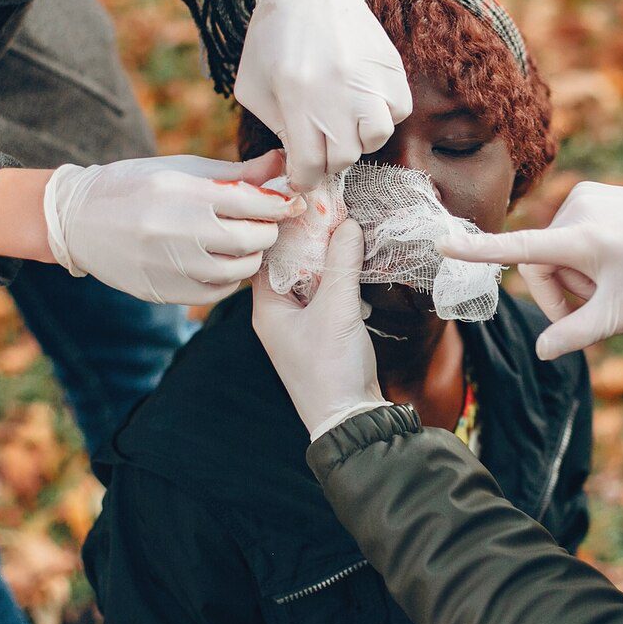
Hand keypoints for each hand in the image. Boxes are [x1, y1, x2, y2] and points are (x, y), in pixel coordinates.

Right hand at [44, 151, 302, 304]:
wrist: (76, 221)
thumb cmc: (135, 186)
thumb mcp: (181, 169)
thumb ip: (235, 172)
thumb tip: (281, 164)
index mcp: (184, 193)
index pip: (253, 201)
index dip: (280, 203)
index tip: (289, 202)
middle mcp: (178, 232)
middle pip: (253, 239)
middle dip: (268, 231)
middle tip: (266, 224)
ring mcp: (171, 266)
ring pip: (239, 271)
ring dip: (251, 258)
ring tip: (244, 243)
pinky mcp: (164, 292)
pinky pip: (216, 292)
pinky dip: (228, 279)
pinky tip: (221, 263)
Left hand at [234, 0, 411, 190]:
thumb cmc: (273, 39)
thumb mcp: (254, 86)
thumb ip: (275, 128)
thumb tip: (297, 161)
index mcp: (297, 98)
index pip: (310, 166)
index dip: (304, 178)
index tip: (302, 174)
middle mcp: (338, 93)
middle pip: (343, 157)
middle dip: (328, 157)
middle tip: (320, 142)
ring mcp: (370, 81)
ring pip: (376, 138)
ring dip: (358, 137)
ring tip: (344, 120)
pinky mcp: (393, 69)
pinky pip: (397, 112)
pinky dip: (382, 113)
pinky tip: (363, 99)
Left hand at [252, 220, 390, 440]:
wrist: (350, 421)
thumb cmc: (332, 369)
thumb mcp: (337, 310)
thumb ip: (342, 264)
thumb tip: (348, 224)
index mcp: (267, 310)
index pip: (266, 256)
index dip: (285, 228)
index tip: (306, 202)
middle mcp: (278, 316)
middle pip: (289, 265)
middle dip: (311, 240)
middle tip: (331, 211)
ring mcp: (300, 326)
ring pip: (310, 280)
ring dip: (328, 259)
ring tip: (346, 231)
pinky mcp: (322, 334)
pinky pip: (326, 296)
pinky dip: (339, 279)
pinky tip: (356, 265)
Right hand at [437, 182, 622, 360]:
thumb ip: (577, 334)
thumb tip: (542, 351)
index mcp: (583, 240)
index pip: (520, 249)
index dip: (479, 251)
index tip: (442, 244)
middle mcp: (578, 211)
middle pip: (538, 263)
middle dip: (557, 292)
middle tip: (591, 312)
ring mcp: (586, 197)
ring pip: (553, 249)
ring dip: (573, 274)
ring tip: (613, 280)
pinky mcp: (593, 192)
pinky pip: (569, 231)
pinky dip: (582, 253)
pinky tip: (615, 259)